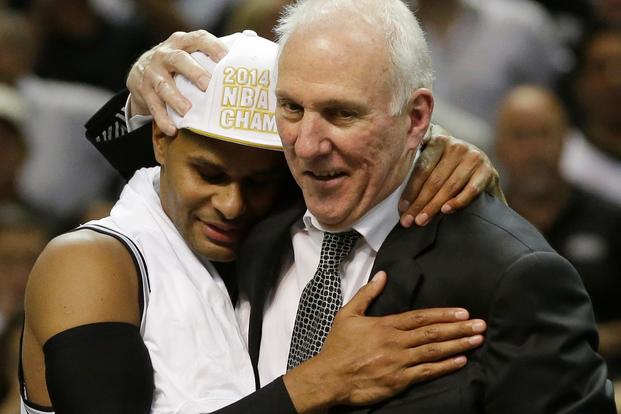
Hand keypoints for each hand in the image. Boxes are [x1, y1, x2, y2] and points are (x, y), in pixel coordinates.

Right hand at [126, 30, 227, 135]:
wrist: (139, 72)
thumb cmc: (177, 66)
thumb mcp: (189, 54)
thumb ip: (210, 57)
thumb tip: (245, 65)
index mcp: (182, 42)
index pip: (199, 39)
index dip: (213, 47)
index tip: (227, 59)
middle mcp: (165, 54)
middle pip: (180, 60)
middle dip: (195, 72)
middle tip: (208, 86)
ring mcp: (153, 72)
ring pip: (164, 85)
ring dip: (176, 98)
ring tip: (187, 110)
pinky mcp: (144, 90)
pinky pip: (154, 106)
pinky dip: (163, 118)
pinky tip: (172, 129)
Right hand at [283, 271, 485, 412]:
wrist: (329, 377)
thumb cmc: (338, 347)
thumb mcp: (348, 314)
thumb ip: (367, 294)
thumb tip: (382, 275)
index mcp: (386, 325)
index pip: (420, 317)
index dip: (444, 314)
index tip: (463, 312)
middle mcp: (396, 342)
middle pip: (433, 333)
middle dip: (459, 328)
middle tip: (480, 325)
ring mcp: (399, 362)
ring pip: (434, 351)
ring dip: (458, 345)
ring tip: (477, 340)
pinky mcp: (399, 380)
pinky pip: (426, 372)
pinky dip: (445, 367)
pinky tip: (461, 361)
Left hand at [399, 124, 504, 226]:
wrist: (482, 168)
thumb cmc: (448, 167)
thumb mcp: (433, 158)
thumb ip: (416, 161)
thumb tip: (390, 182)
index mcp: (438, 139)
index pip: (421, 168)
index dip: (410, 190)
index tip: (401, 209)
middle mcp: (457, 146)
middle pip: (433, 180)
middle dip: (419, 203)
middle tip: (408, 221)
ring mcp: (474, 157)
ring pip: (449, 186)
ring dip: (433, 206)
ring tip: (421, 220)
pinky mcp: (488, 171)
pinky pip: (470, 190)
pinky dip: (458, 201)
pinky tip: (446, 211)